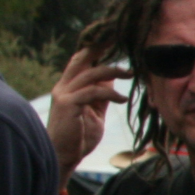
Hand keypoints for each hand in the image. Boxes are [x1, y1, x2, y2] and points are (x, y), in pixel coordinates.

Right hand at [47, 46, 129, 182]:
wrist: (63, 156)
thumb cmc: (79, 135)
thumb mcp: (94, 110)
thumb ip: (100, 93)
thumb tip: (113, 77)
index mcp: (69, 85)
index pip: (82, 59)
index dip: (97, 47)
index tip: (116, 38)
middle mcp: (64, 86)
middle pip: (82, 58)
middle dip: (101, 47)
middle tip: (121, 39)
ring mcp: (64, 94)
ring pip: (90, 74)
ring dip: (113, 71)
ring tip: (130, 74)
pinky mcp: (68, 105)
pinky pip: (93, 92)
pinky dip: (111, 94)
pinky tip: (123, 100)